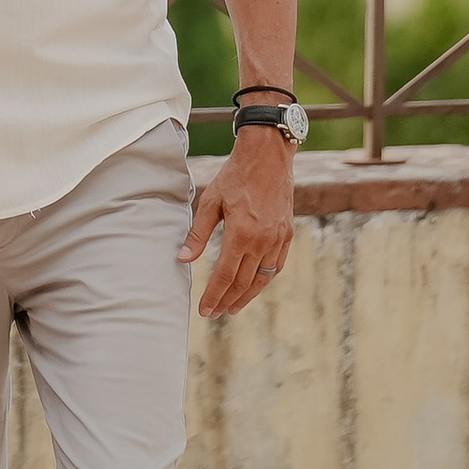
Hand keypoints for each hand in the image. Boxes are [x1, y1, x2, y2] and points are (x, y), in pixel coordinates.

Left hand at [180, 124, 295, 318]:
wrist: (268, 155)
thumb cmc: (236, 175)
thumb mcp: (211, 201)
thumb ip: (197, 234)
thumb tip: (182, 259)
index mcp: (241, 234)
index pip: (225, 276)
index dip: (213, 296)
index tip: (204, 310)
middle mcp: (262, 241)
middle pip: (243, 283)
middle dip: (227, 301)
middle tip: (214, 313)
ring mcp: (278, 239)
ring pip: (262, 279)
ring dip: (246, 296)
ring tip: (232, 307)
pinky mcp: (287, 234)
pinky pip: (276, 266)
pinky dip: (264, 280)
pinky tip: (254, 286)